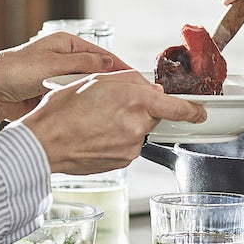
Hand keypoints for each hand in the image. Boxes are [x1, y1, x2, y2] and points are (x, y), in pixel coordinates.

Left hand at [0, 31, 134, 124]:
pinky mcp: (55, 94)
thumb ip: (83, 63)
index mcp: (66, 44)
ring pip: (89, 87)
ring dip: (99, 95)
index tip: (137, 78)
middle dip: (113, 83)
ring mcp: (61, 78)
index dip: (120, 66)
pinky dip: (86, 104)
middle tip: (131, 94)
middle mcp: (66, 59)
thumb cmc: (14, 70)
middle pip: (98, 71)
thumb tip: (110, 63)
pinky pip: (77, 99)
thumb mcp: (52, 64)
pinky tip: (97, 112)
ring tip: (117, 105)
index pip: (102, 54)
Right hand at [19, 70, 206, 173]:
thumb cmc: (63, 110)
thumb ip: (131, 82)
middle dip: (139, 111)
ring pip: (138, 131)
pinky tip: (96, 135)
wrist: (43, 144)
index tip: (200, 112)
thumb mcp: (97, 80)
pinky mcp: (121, 162)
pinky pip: (127, 146)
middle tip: (111, 107)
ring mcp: (130, 148)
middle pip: (153, 117)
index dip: (192, 111)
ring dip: (126, 125)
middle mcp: (138, 126)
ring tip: (97, 122)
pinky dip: (116, 139)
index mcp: (136, 101)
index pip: (178, 109)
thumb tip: (152, 90)